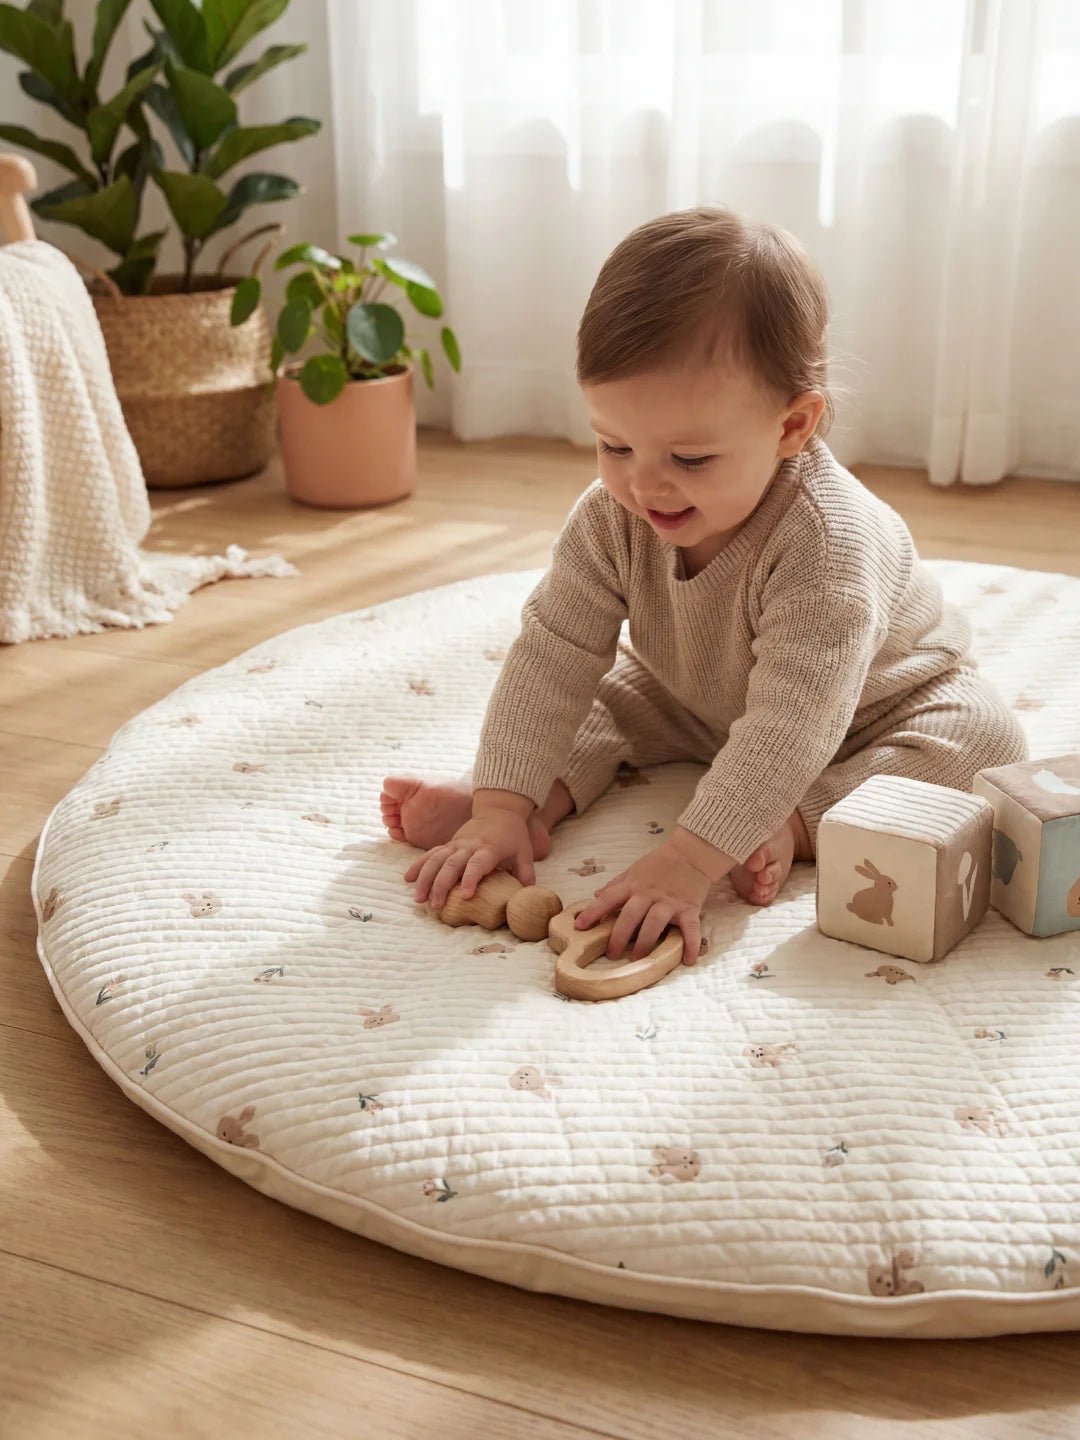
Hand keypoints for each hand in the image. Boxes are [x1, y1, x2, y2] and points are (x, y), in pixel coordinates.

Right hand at [406, 804, 534, 909]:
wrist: (499, 809)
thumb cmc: (513, 835)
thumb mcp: (525, 853)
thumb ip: (525, 875)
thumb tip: (526, 897)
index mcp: (489, 849)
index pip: (478, 864)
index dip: (471, 879)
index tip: (464, 895)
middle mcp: (469, 846)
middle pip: (451, 864)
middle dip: (441, 885)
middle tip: (436, 905)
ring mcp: (456, 844)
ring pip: (436, 860)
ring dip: (425, 879)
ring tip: (419, 899)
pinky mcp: (448, 844)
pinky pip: (430, 854)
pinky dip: (418, 865)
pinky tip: (408, 879)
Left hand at [573, 839, 713, 962]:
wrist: (691, 854)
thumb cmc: (660, 864)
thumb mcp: (634, 870)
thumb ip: (616, 885)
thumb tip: (595, 895)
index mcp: (633, 885)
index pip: (608, 898)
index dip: (592, 912)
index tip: (579, 926)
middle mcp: (649, 894)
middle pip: (630, 916)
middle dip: (619, 937)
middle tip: (612, 954)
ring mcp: (669, 902)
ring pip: (654, 923)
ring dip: (645, 943)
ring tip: (637, 960)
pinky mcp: (689, 909)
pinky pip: (691, 929)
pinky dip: (690, 944)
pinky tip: (688, 960)